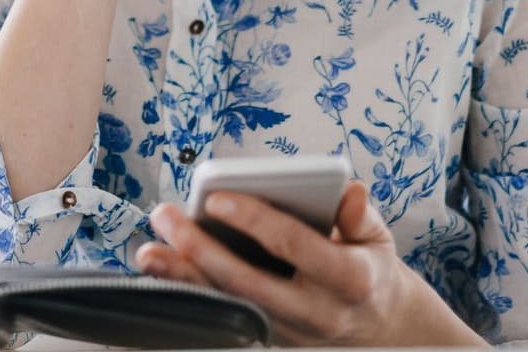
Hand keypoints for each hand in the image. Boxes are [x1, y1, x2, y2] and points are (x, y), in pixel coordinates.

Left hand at [137, 181, 486, 346]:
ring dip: (184, 279)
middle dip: (201, 250)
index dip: (254, 220)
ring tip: (148, 251)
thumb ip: (360, 214)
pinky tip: (162, 272)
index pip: (294, 246)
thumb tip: (348, 190)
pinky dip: (191, 294)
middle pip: (248, 284)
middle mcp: (315, 313)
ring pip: (229, 306)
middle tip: (166, 217)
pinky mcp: (269, 341)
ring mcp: (289, 333)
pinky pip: (224, 316)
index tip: (217, 197)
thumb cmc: (368, 267)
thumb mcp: (377, 239)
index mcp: (349, 280)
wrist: (379, 326)